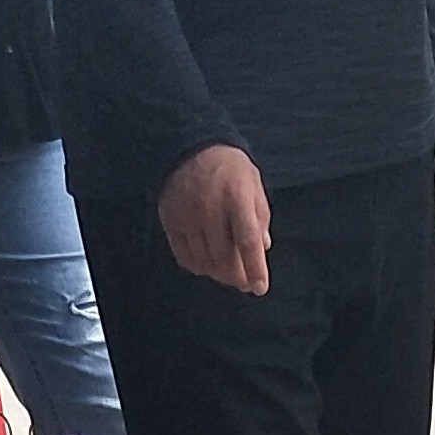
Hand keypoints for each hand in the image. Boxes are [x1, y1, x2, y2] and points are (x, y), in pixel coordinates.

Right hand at [157, 144, 270, 296]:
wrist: (190, 145)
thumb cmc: (228, 168)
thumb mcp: (252, 184)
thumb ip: (259, 216)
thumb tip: (264, 248)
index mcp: (236, 196)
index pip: (247, 241)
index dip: (254, 268)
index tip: (259, 288)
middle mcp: (210, 207)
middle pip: (224, 257)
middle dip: (237, 276)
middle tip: (245, 282)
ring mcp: (187, 215)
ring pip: (204, 261)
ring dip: (218, 273)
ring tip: (228, 272)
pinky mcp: (170, 220)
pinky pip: (185, 257)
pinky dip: (199, 266)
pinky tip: (207, 263)